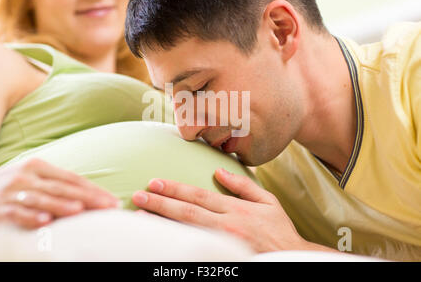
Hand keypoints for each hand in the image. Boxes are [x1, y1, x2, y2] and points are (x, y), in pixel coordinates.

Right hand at [0, 158, 118, 228]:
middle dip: (89, 198)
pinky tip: (45, 221)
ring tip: (81, 210)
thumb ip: (57, 184)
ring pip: (42, 199)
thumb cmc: (10, 183)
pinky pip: (16, 213)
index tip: (113, 200)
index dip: (94, 190)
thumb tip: (89, 196)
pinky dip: (31, 217)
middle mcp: (26, 176)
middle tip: (109, 207)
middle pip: (63, 188)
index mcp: (38, 166)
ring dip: (62, 205)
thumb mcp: (33, 176)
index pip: (73, 179)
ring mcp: (11, 192)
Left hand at [131, 168, 312, 252]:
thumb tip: (219, 172)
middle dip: (161, 203)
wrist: (292, 259)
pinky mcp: (223, 257)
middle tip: (138, 196)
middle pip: (187, 212)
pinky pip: (195, 248)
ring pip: (187, 231)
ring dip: (162, 223)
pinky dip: (176, 242)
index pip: (199, 195)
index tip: (154, 183)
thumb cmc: (279, 230)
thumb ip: (243, 186)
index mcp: (235, 210)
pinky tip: (161, 238)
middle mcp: (226, 226)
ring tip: (141, 216)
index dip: (175, 189)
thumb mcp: (268, 201)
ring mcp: (223, 244)